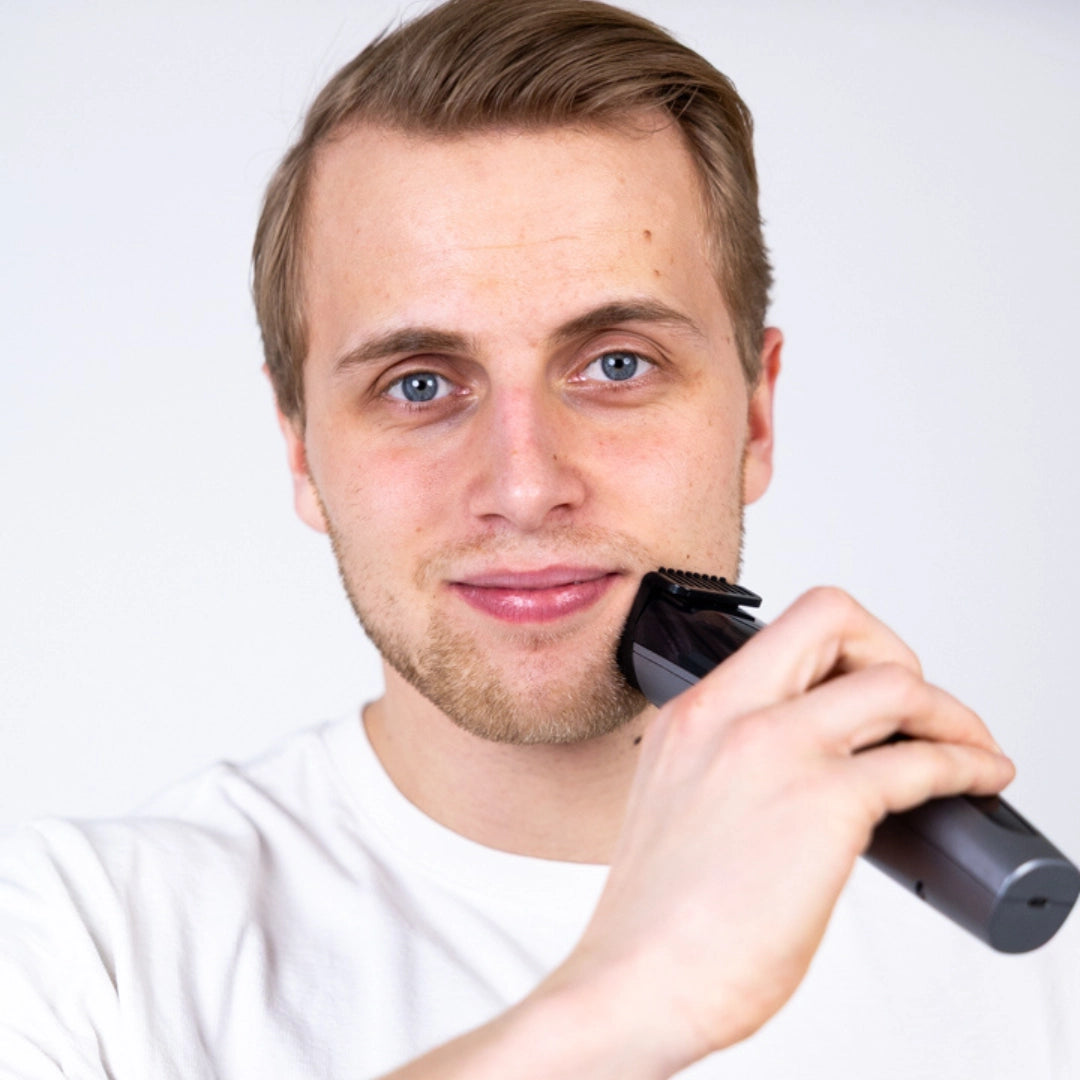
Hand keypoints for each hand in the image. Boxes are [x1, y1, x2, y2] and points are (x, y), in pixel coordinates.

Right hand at [543, 587, 1014, 1075]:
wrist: (637, 978)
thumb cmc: (656, 914)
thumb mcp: (679, 801)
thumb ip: (729, 762)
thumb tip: (804, 766)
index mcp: (693, 712)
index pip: (782, 629)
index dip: (842, 649)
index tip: (863, 687)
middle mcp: (731, 714)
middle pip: (836, 615)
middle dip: (893, 650)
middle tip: (912, 703)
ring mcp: (779, 751)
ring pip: (895, 680)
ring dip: (948, 711)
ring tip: (963, 744)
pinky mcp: (826, 805)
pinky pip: (922, 761)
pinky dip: (966, 764)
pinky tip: (974, 780)